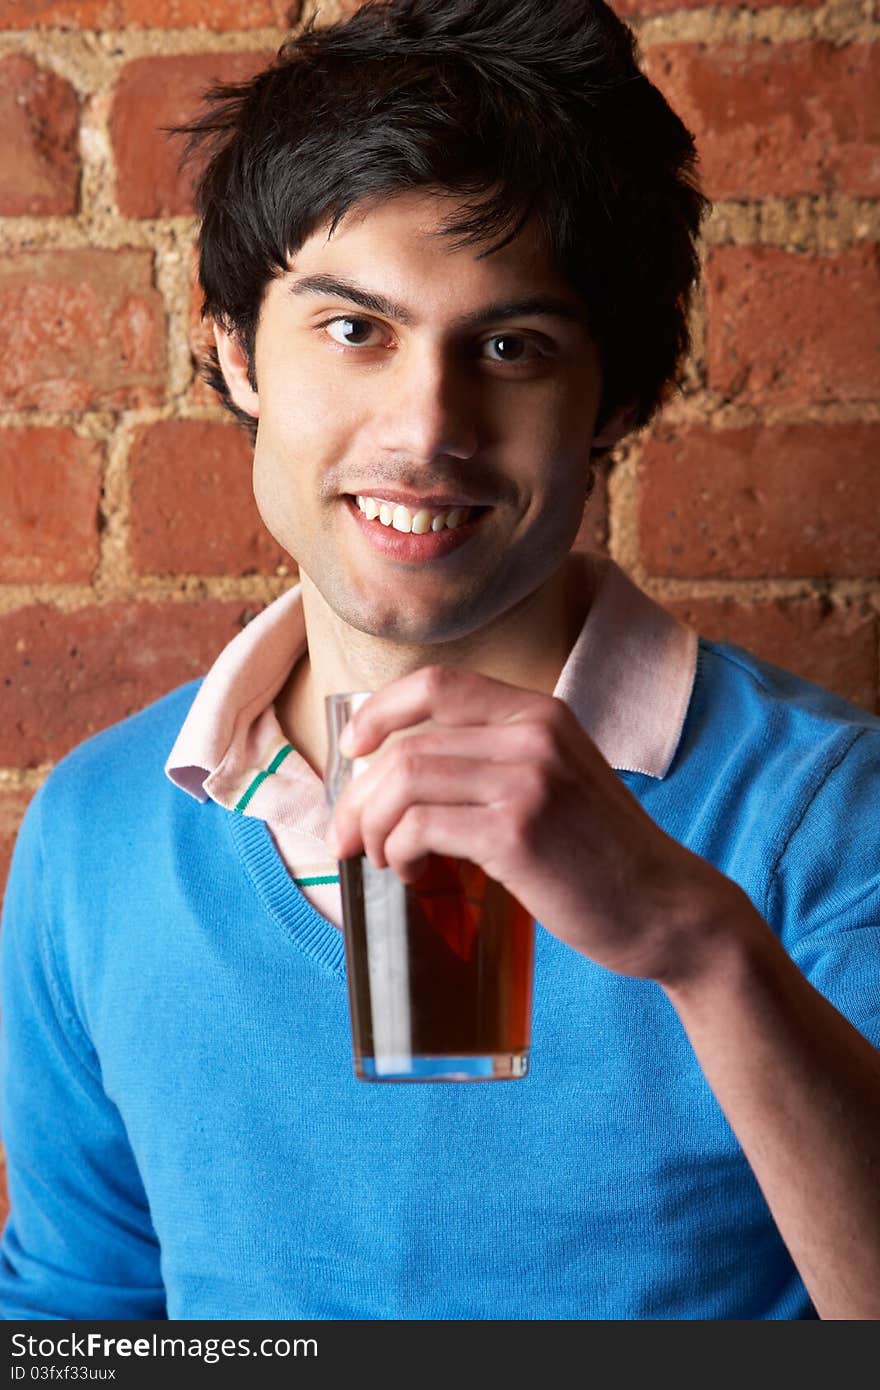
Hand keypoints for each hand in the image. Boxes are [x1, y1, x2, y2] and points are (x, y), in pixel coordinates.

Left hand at [325, 665, 749, 983]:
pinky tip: (411, 873)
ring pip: (405, 782)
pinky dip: (398, 852)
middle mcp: (534, 734)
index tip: (355, 750)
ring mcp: (528, 780)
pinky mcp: (518, 833)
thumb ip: (499, 760)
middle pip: (408, 745)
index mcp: (541, 712)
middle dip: (360, 795)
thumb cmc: (602, 855)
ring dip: (374, 826)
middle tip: (349, 835)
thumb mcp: (559, 778)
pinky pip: (421, 828)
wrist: (667, 908)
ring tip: (383, 858)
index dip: (381, 712)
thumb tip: (401, 776)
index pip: (437, 684)